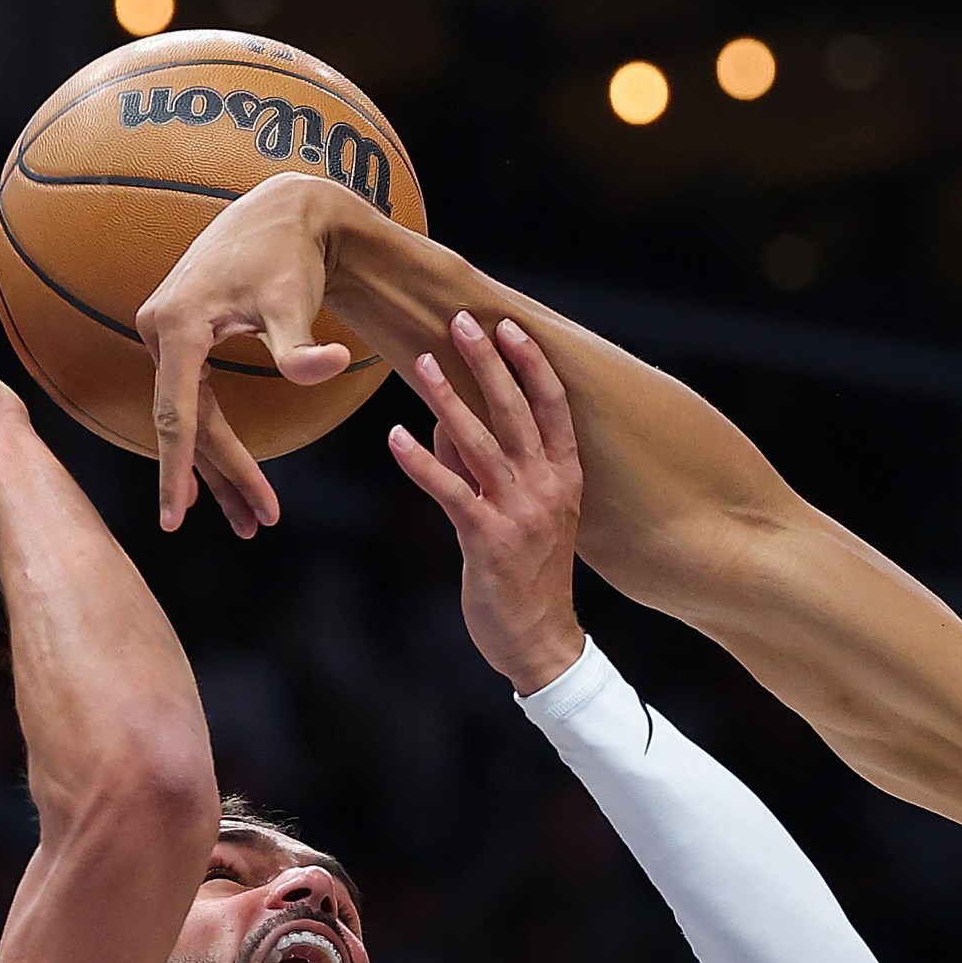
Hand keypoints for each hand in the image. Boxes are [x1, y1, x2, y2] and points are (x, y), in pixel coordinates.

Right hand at [136, 173, 358, 538]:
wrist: (284, 212)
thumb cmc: (289, 256)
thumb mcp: (295, 301)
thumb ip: (303, 347)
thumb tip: (329, 367)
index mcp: (178, 325)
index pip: (177, 414)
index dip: (177, 471)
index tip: (174, 520)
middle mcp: (159, 329)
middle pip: (188, 423)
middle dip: (223, 478)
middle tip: (259, 525)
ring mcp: (165, 335)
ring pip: (191, 417)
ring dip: (219, 468)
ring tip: (250, 519)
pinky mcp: (180, 339)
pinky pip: (194, 400)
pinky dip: (213, 438)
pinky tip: (225, 480)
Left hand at [388, 311, 585, 694]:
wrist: (541, 641)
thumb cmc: (528, 575)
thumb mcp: (521, 514)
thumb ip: (486, 466)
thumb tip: (444, 422)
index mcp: (566, 477)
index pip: (553, 407)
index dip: (531, 364)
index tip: (509, 327)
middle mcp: (548, 489)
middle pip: (518, 412)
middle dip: (489, 363)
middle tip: (462, 321)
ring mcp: (520, 513)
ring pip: (482, 443)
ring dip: (450, 399)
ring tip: (424, 363)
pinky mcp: (488, 539)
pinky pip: (450, 490)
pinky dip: (421, 461)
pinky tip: (395, 436)